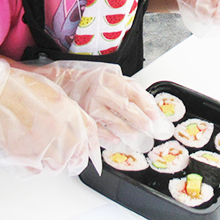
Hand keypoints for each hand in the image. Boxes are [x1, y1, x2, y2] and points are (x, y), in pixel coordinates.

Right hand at [0, 58, 99, 176]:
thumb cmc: (16, 88)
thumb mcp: (52, 93)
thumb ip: (69, 111)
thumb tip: (78, 127)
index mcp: (68, 112)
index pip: (90, 136)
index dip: (91, 147)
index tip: (90, 154)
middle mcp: (58, 131)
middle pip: (76, 155)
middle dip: (72, 156)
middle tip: (63, 153)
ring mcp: (40, 147)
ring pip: (57, 166)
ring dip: (53, 162)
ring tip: (41, 149)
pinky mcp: (23, 158)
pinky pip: (36, 171)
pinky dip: (34, 166)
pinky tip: (28, 152)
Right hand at [29, 61, 172, 151]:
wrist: (63, 81)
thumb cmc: (91, 81)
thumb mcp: (111, 78)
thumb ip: (128, 90)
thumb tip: (149, 108)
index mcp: (112, 78)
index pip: (135, 92)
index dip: (148, 106)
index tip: (157, 118)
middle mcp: (102, 90)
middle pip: (127, 108)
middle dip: (142, 121)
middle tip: (151, 130)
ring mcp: (91, 104)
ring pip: (114, 121)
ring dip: (128, 132)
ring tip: (137, 139)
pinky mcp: (82, 116)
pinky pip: (99, 129)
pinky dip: (109, 137)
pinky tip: (117, 140)